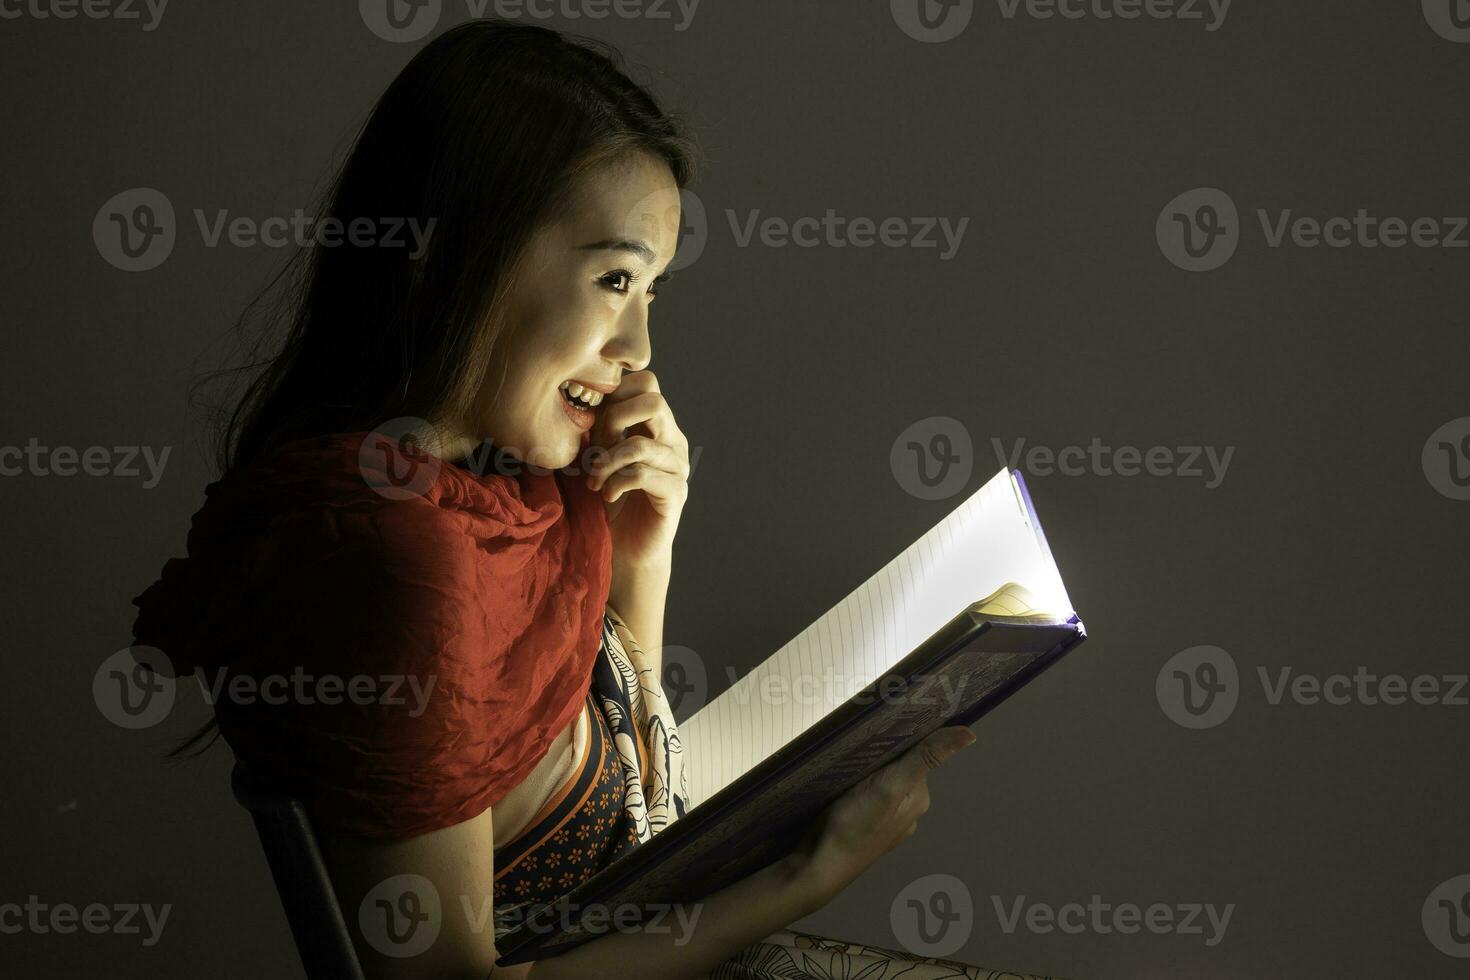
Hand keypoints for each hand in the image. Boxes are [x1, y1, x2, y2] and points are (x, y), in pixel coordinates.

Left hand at [585, 370, 690, 570]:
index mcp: (656, 426)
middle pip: (654, 400)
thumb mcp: (598, 455)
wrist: (625, 549)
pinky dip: (616, 483)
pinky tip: (605, 495)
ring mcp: (678, 466)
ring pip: (641, 444)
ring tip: (593, 480)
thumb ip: (599, 428)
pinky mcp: (675, 492)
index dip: (616, 393)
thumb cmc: (608, 501)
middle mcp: (672, 441)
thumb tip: (581, 397)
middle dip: (615, 418)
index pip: (647, 383)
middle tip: (595, 445)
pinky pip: (642, 475)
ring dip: (607, 462)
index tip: (593, 422)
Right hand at [788, 725, 977, 904]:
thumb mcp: (892, 784)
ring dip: (867, 769)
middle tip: (857, 743)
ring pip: (882, 782)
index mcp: (919, 797)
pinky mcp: (866, 828)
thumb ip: (926, 758)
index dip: (901, 737)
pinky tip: (841, 786)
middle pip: (899, 767)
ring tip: (846, 763)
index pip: (917, 755)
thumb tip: (970, 735)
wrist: (822, 865)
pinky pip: (867, 796)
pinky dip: (857, 785)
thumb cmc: (857, 823)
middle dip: (882, 754)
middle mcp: (909, 810)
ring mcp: (887, 822)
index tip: (879, 725)